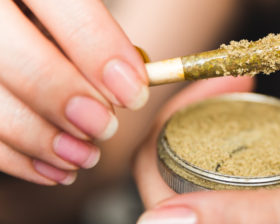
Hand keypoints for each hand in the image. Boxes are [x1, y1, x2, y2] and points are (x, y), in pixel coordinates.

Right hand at [0, 1, 148, 184]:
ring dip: (41, 139)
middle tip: (106, 126)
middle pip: (11, 55)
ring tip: (85, 156)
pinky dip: (16, 158)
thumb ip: (92, 33)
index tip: (132, 92)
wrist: (6, 16)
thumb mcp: (68, 7)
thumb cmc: (52, 17)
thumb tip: (125, 82)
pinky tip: (53, 170)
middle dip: (65, 97)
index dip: (98, 49)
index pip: (61, 4)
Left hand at [133, 77, 279, 223]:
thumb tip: (157, 221)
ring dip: (207, 117)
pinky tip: (247, 106)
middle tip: (225, 82)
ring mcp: (237, 211)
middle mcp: (223, 222)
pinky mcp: (254, 197)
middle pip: (170, 169)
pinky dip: (226, 127)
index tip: (211, 89)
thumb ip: (244, 217)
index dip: (168, 132)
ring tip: (235, 86)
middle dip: (190, 117)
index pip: (159, 188)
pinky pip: (220, 159)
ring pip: (193, 160)